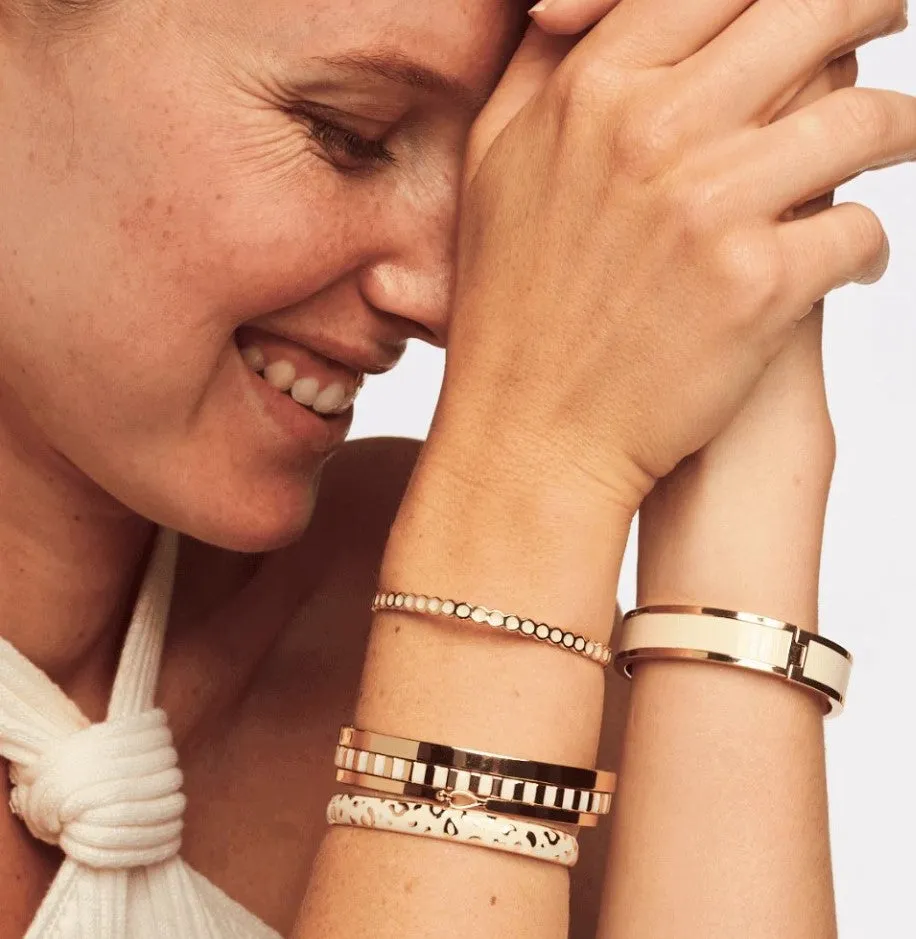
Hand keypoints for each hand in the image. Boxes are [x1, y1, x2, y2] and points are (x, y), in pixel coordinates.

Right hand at [429, 0, 910, 520]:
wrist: (531, 435)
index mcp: (590, 91)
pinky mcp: (758, 286)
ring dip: (896, 127)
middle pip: (813, 14)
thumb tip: (578, 1)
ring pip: (864, 119)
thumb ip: (544, 67)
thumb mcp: (496, 166)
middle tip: (887, 16)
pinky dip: (868, 245)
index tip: (812, 1)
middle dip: (869, 6)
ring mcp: (709, 207)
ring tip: (898, 140)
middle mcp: (653, 133)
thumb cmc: (512, 310)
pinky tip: (852, 261)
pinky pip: (861, 230)